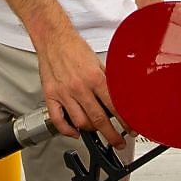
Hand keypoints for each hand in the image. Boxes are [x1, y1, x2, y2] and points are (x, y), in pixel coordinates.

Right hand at [37, 33, 126, 147]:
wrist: (53, 38)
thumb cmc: (74, 47)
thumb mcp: (98, 62)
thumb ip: (107, 80)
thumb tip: (119, 95)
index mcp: (94, 78)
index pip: (114, 106)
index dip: (124, 122)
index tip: (130, 129)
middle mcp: (79, 87)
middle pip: (98, 120)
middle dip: (111, 135)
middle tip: (118, 142)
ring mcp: (64, 93)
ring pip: (80, 122)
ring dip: (91, 131)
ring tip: (98, 133)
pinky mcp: (51, 96)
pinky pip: (58, 120)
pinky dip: (67, 130)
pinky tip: (75, 132)